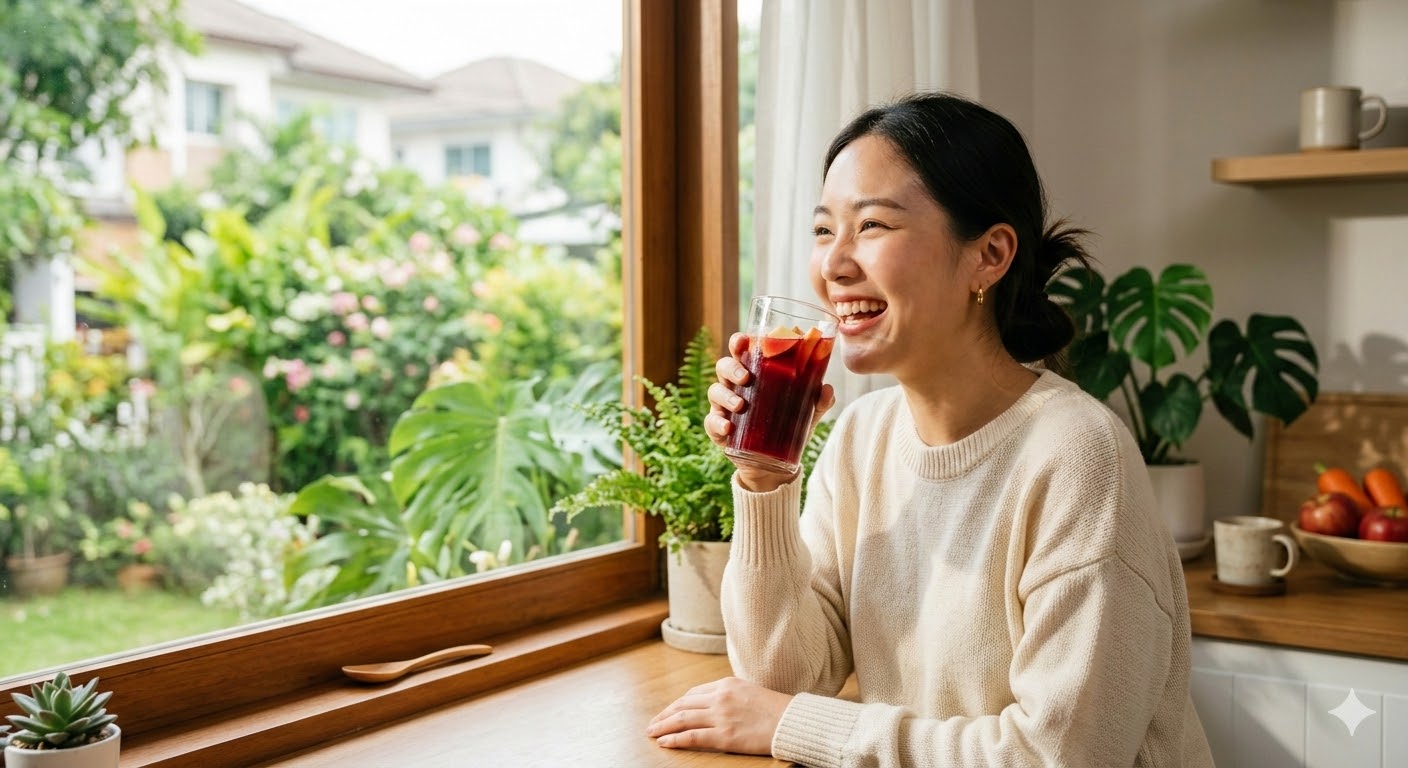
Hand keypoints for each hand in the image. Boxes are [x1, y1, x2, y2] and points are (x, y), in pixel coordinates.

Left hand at [646, 676, 792, 754]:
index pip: (693, 694)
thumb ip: (731, 695)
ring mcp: (721, 716)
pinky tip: (664, 742)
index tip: (669, 712)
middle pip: (683, 705)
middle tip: (653, 724)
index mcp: (726, 684)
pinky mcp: (724, 735)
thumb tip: (716, 703)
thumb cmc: (776, 709)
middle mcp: (720, 697)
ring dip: (663, 726)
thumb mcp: (750, 691)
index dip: (677, 704)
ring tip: (652, 733)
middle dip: (664, 715)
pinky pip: (691, 736)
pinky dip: (674, 739)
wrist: (792, 721)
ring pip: (682, 719)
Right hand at [706, 333, 835, 492]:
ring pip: (715, 391)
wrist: (773, 464)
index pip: (742, 351)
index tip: (744, 340)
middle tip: (746, 377)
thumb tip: (827, 388)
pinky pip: (711, 422)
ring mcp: (724, 407)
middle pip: (723, 366)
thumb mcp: (806, 414)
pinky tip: (728, 427)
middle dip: (731, 368)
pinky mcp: (718, 429)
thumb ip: (818, 401)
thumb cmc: (786, 425)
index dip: (739, 342)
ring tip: (741, 405)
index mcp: (754, 374)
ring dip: (726, 396)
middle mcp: (735, 386)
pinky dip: (717, 423)